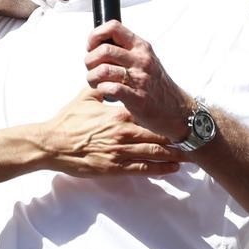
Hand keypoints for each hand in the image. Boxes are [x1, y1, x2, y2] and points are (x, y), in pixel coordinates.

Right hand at [42, 88, 183, 176]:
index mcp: (118, 113)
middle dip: (178, 136)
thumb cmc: (67, 121)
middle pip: (158, 133)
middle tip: (195, 137)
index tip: (180, 116)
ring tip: (192, 154)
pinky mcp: (115, 167)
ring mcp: (121, 150)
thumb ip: (102, 91)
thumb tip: (110, 80)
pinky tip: (173, 169)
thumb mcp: (85, 99)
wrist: (52, 144)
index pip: (148, 112)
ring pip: (155, 151)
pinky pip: (144, 168)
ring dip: (175, 154)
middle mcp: (124, 131)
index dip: (165, 115)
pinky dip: (161, 169)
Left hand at [84, 20, 192, 141]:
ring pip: (103, 70)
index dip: (96, 35)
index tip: (91, 47)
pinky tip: (106, 92)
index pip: (113, 28)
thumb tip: (98, 43)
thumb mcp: (144, 58)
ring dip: (92, 78)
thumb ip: (124, 49)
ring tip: (96, 83)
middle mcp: (141, 60)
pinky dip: (102, 90)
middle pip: (103, 50)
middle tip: (91, 69)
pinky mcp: (137, 98)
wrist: (176, 108)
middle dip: (89, 61)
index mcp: (140, 47)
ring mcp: (140, 78)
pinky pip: (110, 89)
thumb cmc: (156, 84)